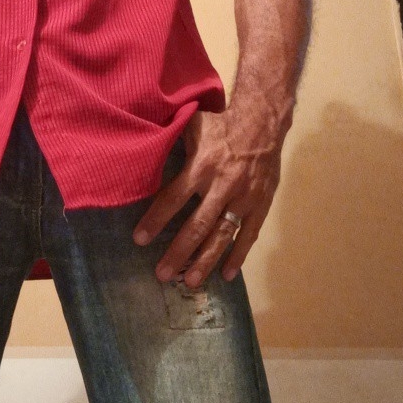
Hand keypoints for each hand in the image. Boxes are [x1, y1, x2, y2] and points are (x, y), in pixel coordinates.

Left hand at [132, 105, 283, 287]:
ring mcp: (244, 197)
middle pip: (198, 224)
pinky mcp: (261, 204)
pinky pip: (249, 234)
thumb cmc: (221, 123)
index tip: (139, 240)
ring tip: (191, 282)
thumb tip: (139, 148)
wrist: (263, 121)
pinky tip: (227, 274)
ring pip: (223, 234)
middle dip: (179, 251)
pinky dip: (239, 255)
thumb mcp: (192, 125)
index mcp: (202, 165)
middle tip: (162, 274)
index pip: (174, 197)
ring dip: (206, 260)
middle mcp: (223, 185)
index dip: (156, 219)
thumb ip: (170, 140)